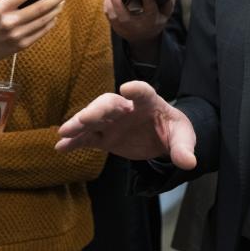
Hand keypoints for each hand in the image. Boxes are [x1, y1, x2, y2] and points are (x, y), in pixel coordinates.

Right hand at [56, 80, 196, 168]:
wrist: (162, 137)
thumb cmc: (173, 131)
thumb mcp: (183, 137)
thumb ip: (183, 148)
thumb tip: (189, 163)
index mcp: (149, 102)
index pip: (143, 92)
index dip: (136, 89)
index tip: (127, 88)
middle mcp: (127, 108)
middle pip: (109, 103)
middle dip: (98, 109)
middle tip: (86, 118)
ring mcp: (113, 122)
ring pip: (93, 119)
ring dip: (79, 124)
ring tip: (64, 132)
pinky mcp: (105, 137)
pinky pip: (87, 138)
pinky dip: (74, 142)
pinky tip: (60, 148)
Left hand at [104, 0, 172, 58]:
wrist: (143, 38)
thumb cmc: (154, 22)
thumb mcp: (164, 15)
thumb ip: (168, 5)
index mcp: (150, 22)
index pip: (150, 13)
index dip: (149, 3)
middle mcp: (135, 26)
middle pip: (123, 17)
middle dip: (117, 2)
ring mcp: (124, 28)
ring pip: (112, 16)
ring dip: (109, 2)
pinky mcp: (115, 26)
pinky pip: (108, 15)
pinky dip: (107, 5)